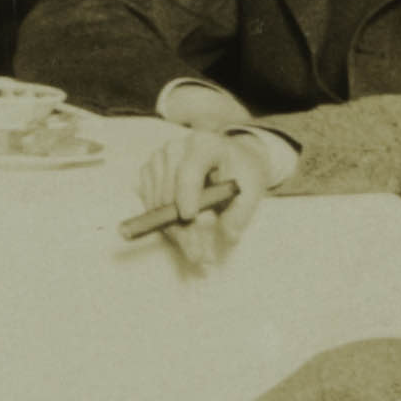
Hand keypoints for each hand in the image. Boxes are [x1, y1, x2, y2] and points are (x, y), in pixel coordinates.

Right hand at [122, 97, 289, 269]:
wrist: (231, 160)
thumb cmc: (241, 173)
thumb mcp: (251, 191)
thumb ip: (241, 213)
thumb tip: (229, 236)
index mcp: (205, 143)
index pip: (189, 169)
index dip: (187, 194)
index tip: (190, 218)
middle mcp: (176, 147)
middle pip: (171, 191)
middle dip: (184, 228)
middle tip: (200, 257)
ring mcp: (158, 158)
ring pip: (158, 202)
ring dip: (176, 232)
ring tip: (197, 251)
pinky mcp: (149, 171)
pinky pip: (150, 204)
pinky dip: (165, 223)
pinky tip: (184, 233)